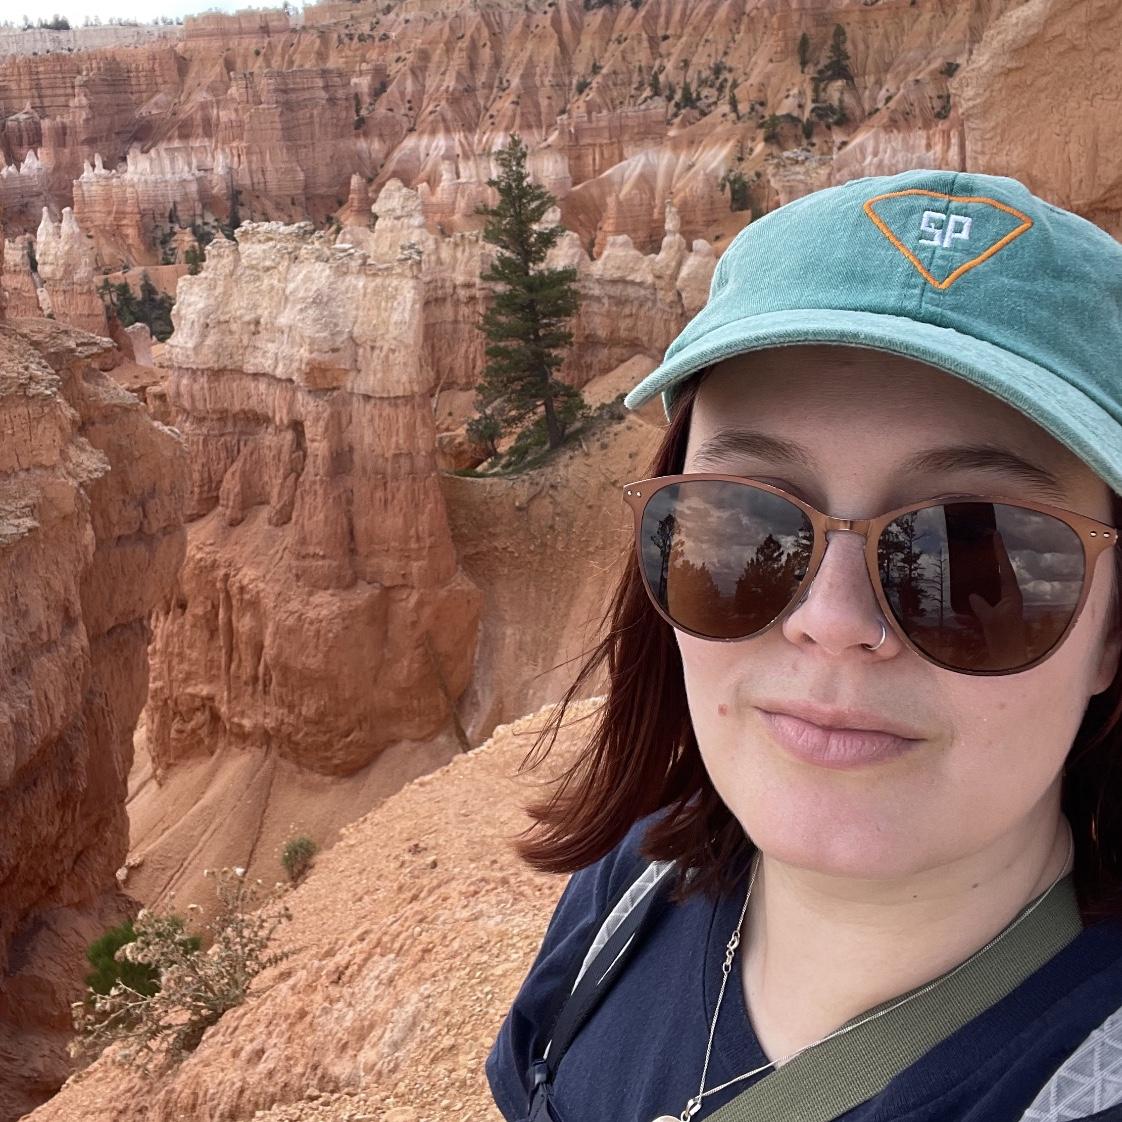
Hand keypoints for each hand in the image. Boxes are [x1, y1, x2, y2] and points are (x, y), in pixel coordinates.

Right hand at [967, 531, 1027, 666]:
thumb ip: (980, 606)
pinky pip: (983, 604)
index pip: (1005, 568)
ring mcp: (1003, 608)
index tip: (995, 535)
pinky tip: (960, 608)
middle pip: (999, 575)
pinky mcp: (995, 618)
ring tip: (969, 570)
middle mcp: (1009, 599)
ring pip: (990, 589)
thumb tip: (972, 595)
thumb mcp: (990, 620)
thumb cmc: (1004, 639)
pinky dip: (973, 604)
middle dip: (991, 562)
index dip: (1000, 552)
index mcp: (1011, 595)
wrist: (1010, 660)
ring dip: (981, 581)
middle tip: (982, 546)